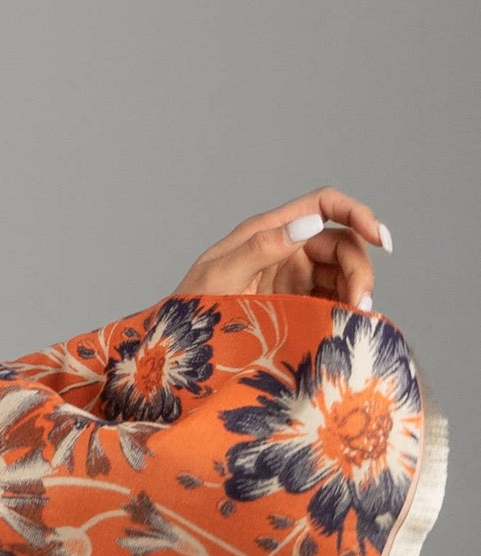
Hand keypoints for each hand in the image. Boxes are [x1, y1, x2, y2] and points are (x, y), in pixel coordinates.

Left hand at [177, 187, 390, 309]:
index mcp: (269, 231)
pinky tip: (344, 327)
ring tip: (352, 320)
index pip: (324, 205)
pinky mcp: (296, 305)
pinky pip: (331, 300)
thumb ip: (262, 248)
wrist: (175, 350)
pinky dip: (343, 311)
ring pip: (342, 275)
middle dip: (358, 269)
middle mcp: (286, 249)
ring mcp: (293, 278)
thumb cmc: (187, 310)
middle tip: (359, 305)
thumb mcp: (219, 277)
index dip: (357, 213)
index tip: (380, 239)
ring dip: (355, 293)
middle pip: (342, 245)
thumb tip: (309, 223)